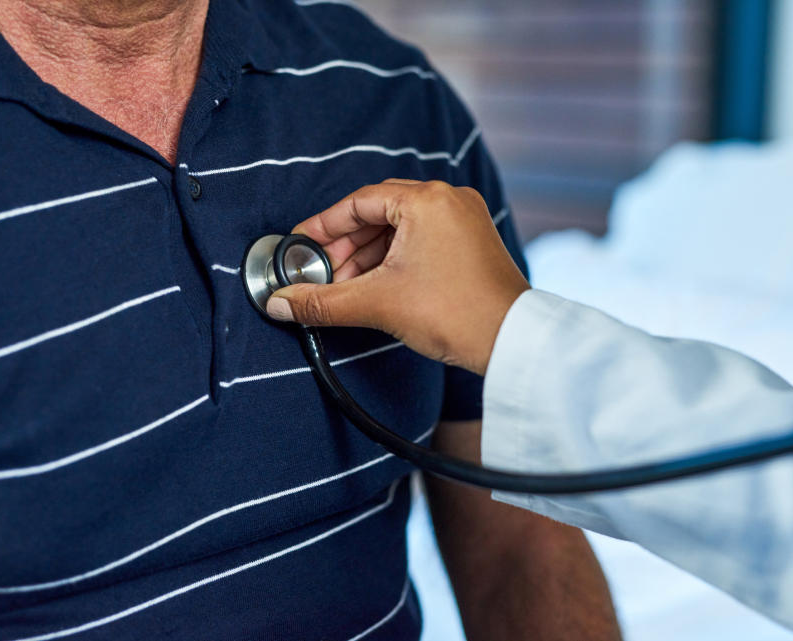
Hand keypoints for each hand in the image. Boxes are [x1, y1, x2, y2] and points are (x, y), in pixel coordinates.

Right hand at [266, 180, 529, 374]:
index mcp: (427, 200)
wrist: (513, 342)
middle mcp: (449, 200)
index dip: (323, 227)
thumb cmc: (456, 314)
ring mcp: (465, 219)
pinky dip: (396, 259)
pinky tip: (376, 285)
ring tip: (345, 287)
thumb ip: (322, 301)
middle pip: (379, 214)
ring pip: (401, 229)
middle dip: (345, 246)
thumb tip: (279, 303)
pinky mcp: (473, 242)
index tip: (301, 246)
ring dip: (369, 256)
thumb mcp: (377, 304)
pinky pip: (423, 239)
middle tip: (320, 274)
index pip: (358, 203)